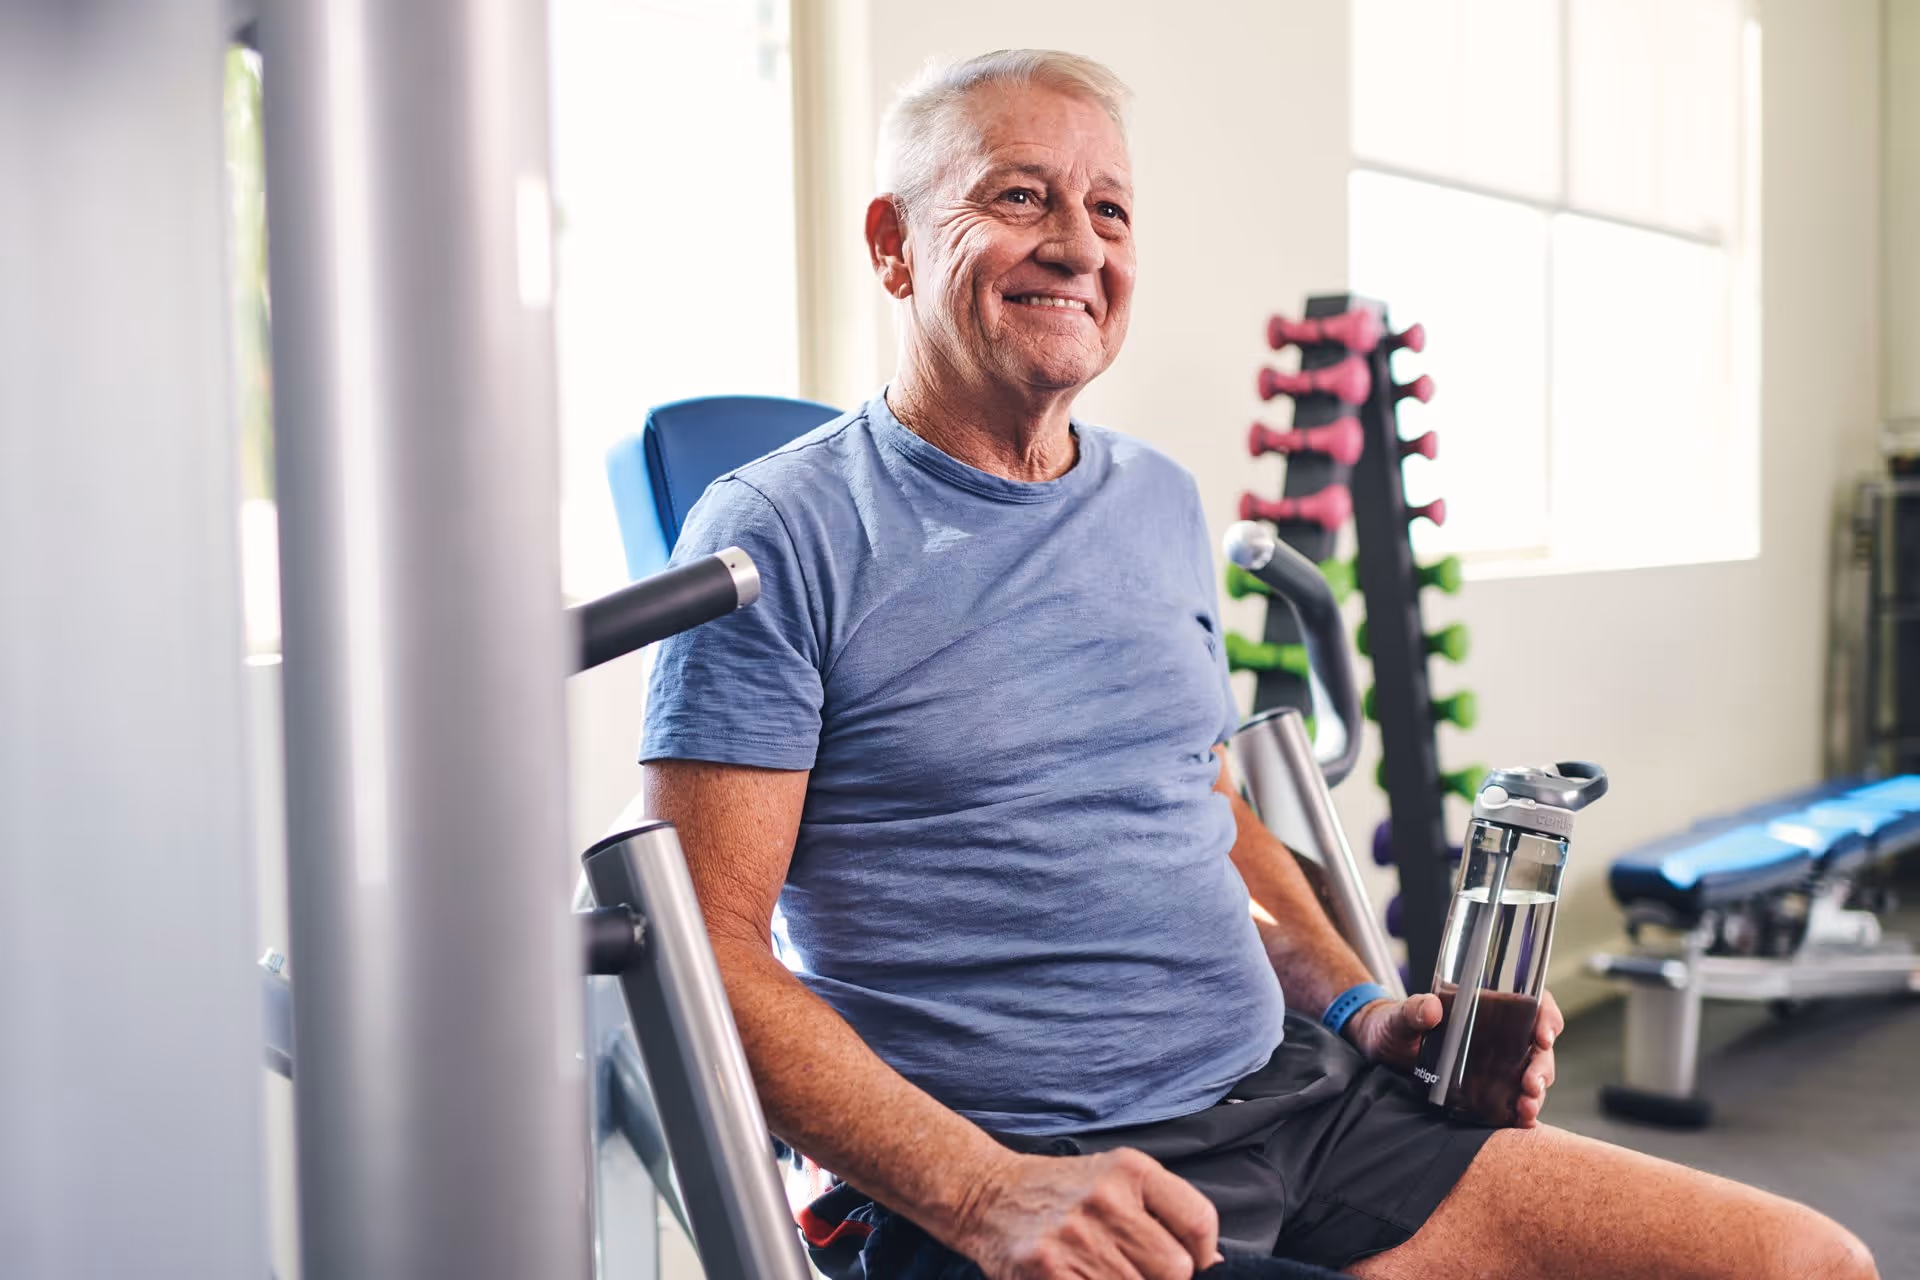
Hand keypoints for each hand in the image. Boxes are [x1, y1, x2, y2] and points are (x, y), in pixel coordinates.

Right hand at [954, 1148, 1223, 1279]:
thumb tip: (1210, 1264)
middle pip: (1175, 1271)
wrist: (988, 1194)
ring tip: (1099, 1272)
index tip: (1188, 1262)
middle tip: (1132, 1270)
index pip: (1198, 1222)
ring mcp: (1076, 1238)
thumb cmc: (1062, 1193)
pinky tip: (1081, 1279)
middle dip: (1160, 1279)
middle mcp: (1105, 1199)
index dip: (1201, 1255)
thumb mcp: (1116, 1178)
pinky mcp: (1048, 1272)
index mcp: (1130, 1170)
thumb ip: (1165, 1212)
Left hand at [1344, 988, 1564, 1126]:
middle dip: (1541, 1067)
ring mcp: (1494, 1064)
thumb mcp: (1400, 1016)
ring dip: (1535, 1094)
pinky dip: (1521, 1112)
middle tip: (1531, 1085)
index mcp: (1487, 1007)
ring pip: (1530, 1075)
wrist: (1380, 1049)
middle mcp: (1498, 1036)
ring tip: (1526, 1109)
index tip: (1543, 1036)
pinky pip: (1512, 1099)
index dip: (1546, 1017)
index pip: (1532, 1004)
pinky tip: (1522, 1123)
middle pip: (1536, 1048)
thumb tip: (1431, 1009)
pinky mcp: (1484, 1089)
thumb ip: (1413, 1011)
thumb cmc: (1393, 1024)